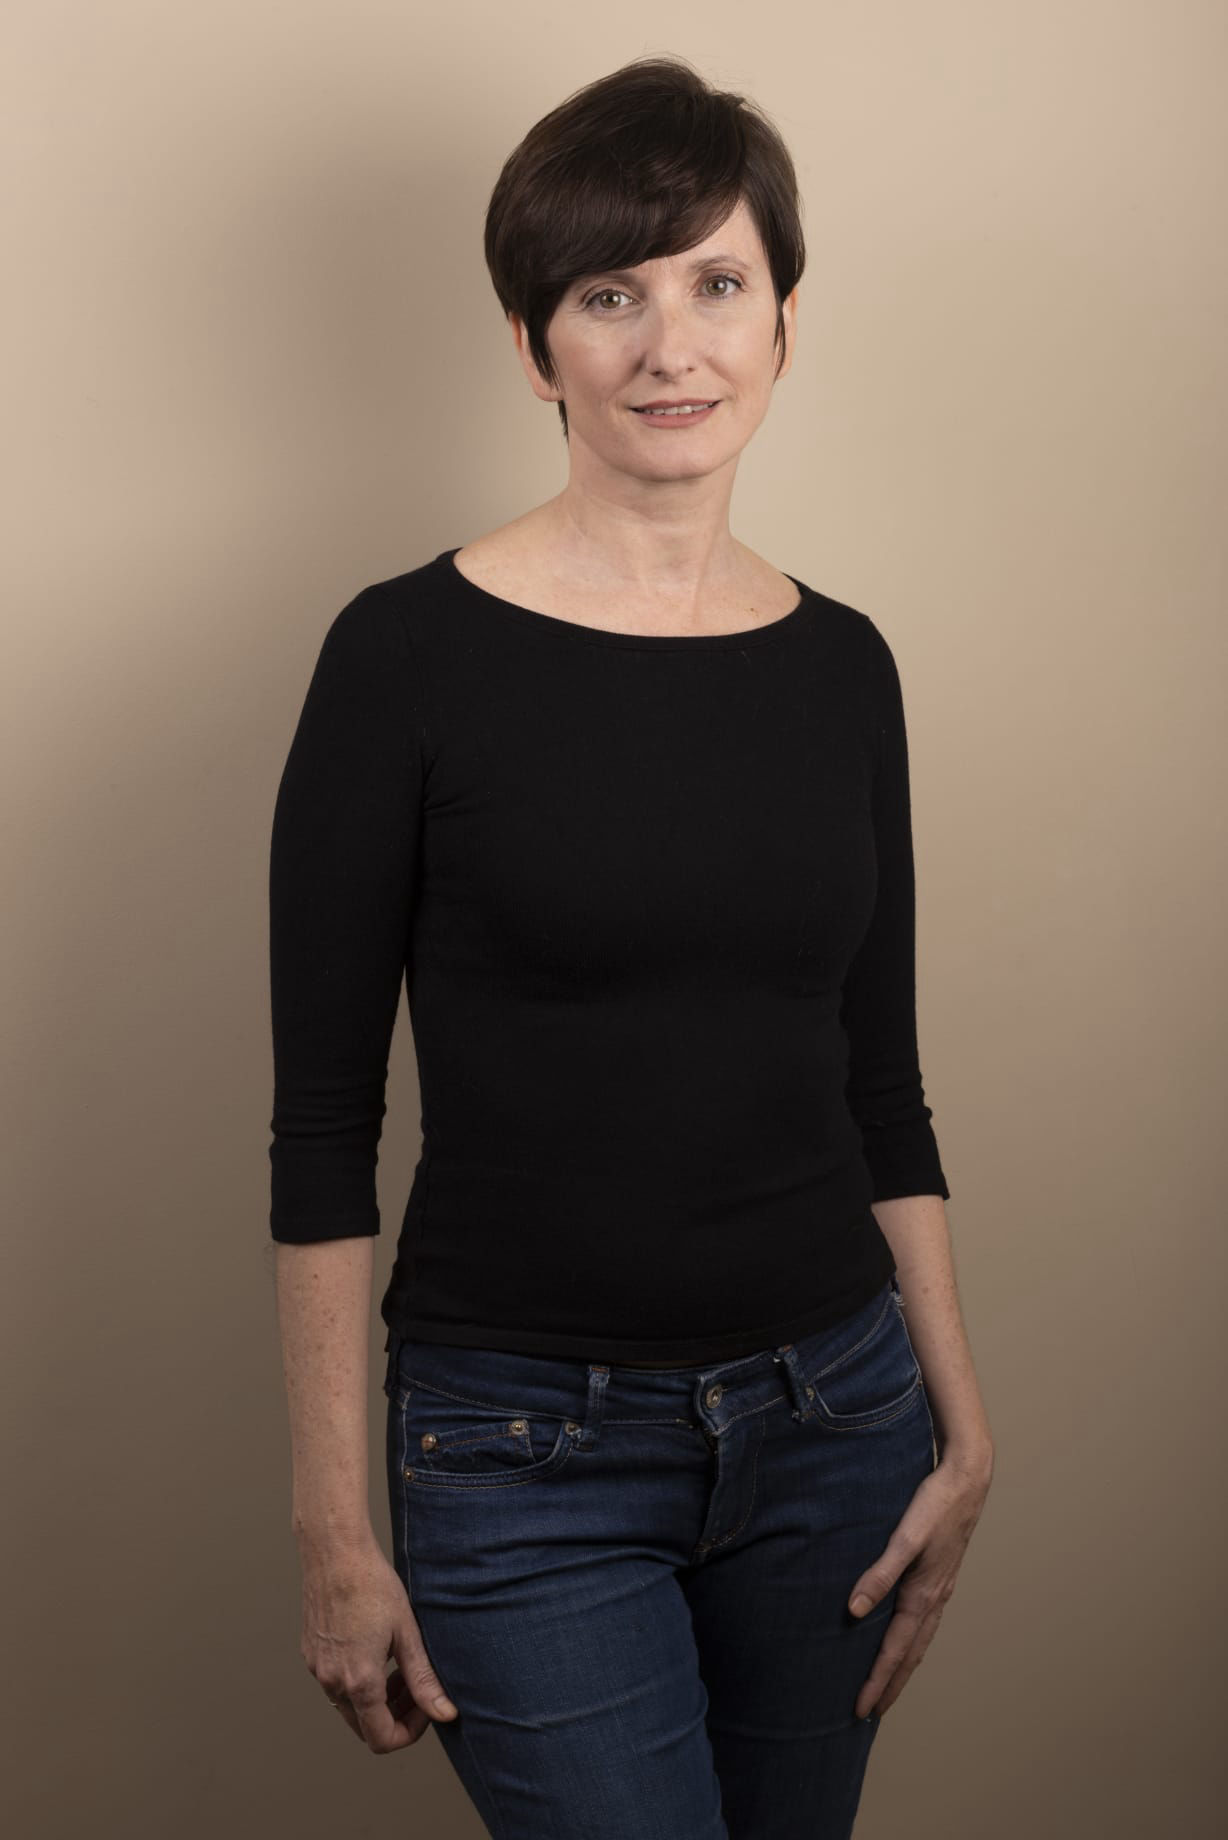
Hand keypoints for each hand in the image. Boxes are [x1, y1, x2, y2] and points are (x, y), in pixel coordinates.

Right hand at [297, 1528, 458, 1750]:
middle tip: (417, 1686)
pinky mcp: (311, 1655)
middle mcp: (332, 1682)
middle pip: (365, 1727)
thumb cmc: (373, 1585)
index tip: (426, 1707)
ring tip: (399, 1667)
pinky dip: (358, 1681)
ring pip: (350, 1706)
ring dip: (377, 1700)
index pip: (382, 1739)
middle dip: (395, 1715)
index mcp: (359, 1681)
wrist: (335, 1554)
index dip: (410, 1732)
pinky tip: (376, 1650)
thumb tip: (445, 1714)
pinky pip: (336, 1684)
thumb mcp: (407, 1633)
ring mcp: (317, 1670)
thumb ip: (424, 1680)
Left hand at [847, 1444, 993, 1719]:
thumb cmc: (935, 1506)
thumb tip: (854, 1612)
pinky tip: (906, 1636)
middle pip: (910, 1654)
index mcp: (923, 1595)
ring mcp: (940, 1588)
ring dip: (903, 1666)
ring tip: (888, 1685)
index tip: (862, 1709)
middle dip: (891, 1684)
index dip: (878, 1680)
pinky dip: (913, 1641)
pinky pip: (925, 1621)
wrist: (968, 1479)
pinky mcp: (940, 1575)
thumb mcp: (904, 1538)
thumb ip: (879, 1574)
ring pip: (920, 1640)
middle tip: (871, 1713)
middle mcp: (934, 1598)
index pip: (895, 1650)